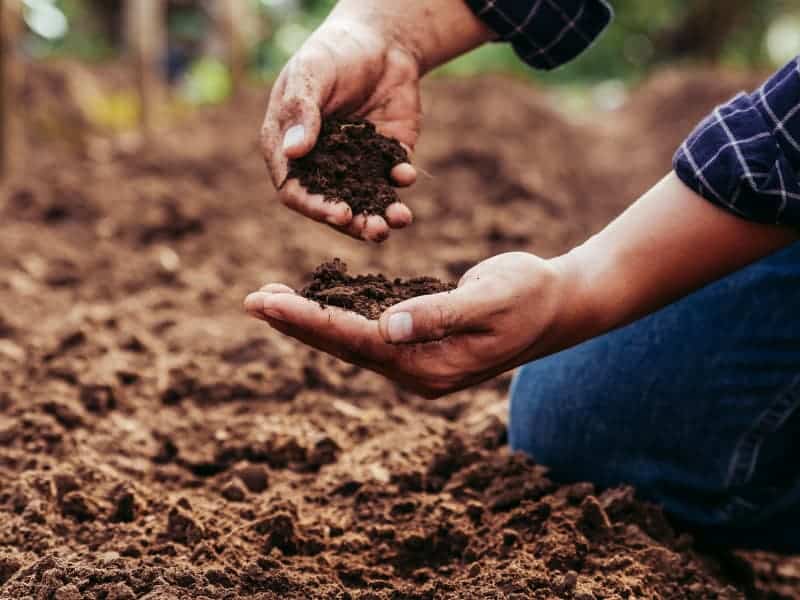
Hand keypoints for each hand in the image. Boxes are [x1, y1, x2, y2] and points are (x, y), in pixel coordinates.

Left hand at [243, 253, 567, 397]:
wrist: (556, 305)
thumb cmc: (529, 296)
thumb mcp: (490, 299)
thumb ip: (439, 313)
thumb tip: (388, 326)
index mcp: (430, 366)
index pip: (357, 341)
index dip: (309, 320)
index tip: (267, 303)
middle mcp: (416, 371)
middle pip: (343, 346)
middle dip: (295, 323)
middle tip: (250, 301)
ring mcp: (417, 360)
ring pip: (350, 340)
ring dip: (309, 320)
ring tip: (269, 300)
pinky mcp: (419, 344)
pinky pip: (368, 332)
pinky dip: (336, 316)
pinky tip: (313, 303)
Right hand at [260, 0, 493, 241]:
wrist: (381, 40)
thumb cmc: (333, 52)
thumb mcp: (311, 74)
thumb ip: (301, 111)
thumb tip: (292, 152)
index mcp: (290, 148)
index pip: (295, 189)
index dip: (315, 206)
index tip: (339, 215)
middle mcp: (321, 163)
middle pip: (332, 204)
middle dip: (355, 222)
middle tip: (375, 230)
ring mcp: (355, 162)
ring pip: (365, 200)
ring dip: (381, 214)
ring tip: (398, 220)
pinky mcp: (386, 155)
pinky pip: (393, 177)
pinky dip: (401, 179)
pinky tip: (406, 173)